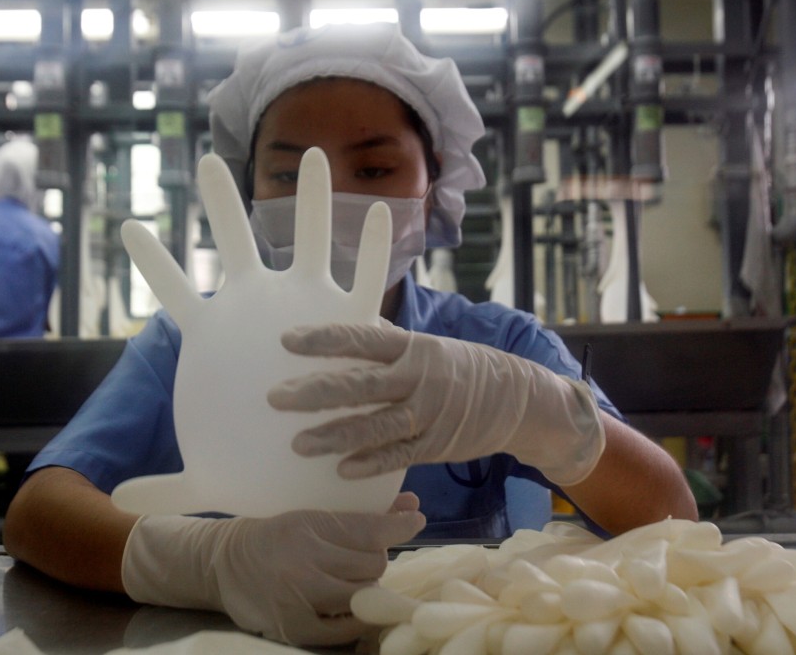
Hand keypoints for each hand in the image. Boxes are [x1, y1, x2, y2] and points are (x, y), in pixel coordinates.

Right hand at [121, 494, 424, 645]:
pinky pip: (348, 628)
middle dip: (374, 560)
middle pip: (373, 564)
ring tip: (350, 581)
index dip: (399, 523)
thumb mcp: (310, 515)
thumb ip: (359, 515)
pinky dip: (356, 617)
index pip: (369, 529)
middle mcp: (304, 561)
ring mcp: (300, 598)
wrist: (223, 564)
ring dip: (367, 588)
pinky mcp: (296, 628)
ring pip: (365, 595)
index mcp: (307, 526)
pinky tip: (348, 607)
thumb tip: (412, 507)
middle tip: (358, 558)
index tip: (415, 518)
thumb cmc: (275, 535)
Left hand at [268, 322, 604, 486]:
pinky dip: (371, 463)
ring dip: (335, 435)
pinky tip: (341, 470)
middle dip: (317, 392)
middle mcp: (419, 378)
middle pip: (361, 384)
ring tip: (298, 444)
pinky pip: (399, 456)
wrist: (519, 399)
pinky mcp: (437, 445)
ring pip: (375, 425)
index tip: (287, 340)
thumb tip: (347, 325)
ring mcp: (429, 414)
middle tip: (276, 398)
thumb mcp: (429, 347)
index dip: (324, 340)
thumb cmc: (462, 369)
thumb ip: (389, 342)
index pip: (362, 339)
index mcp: (412, 347)